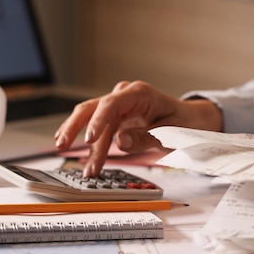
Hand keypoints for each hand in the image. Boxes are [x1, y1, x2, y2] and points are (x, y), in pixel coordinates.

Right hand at [55, 81, 221, 176]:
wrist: (190, 120)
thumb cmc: (183, 123)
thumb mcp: (170, 134)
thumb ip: (145, 138)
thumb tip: (120, 141)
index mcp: (139, 93)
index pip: (111, 104)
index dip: (97, 121)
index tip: (88, 139)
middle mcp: (124, 95)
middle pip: (92, 108)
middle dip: (75, 127)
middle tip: (63, 145)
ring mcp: (118, 105)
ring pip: (91, 120)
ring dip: (82, 142)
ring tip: (74, 160)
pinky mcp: (115, 117)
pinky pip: (98, 128)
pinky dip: (90, 143)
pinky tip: (79, 153)